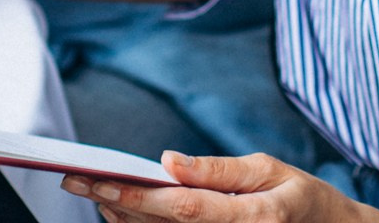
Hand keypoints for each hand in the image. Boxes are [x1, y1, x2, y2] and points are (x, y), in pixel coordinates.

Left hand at [61, 153, 378, 222]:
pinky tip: (122, 211)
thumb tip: (170, 160)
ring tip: (92, 191)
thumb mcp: (270, 171)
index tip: (99, 180)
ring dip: (123, 217)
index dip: (135, 195)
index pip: (180, 208)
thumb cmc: (303, 199)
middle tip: (75, 179)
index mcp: (248, 217)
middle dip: (115, 202)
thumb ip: (218, 170)